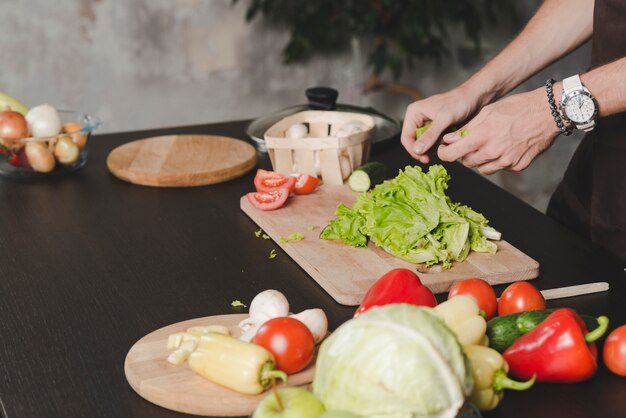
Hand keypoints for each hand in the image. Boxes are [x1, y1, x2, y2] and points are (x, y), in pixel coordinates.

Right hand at [401, 87, 478, 163]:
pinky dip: (441, 145)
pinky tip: (449, 141)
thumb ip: (430, 135)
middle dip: (426, 149)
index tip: (424, 159)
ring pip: (425, 145)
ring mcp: (427, 126)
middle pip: (415, 143)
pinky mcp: (436, 130)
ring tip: (447, 141)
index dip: (413, 150)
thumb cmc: (459, 102)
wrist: (475, 97)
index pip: (406, 138)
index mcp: (414, 113)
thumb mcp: (444, 119)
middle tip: (439, 152)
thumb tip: (417, 150)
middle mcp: (418, 119)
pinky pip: (434, 143)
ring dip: (435, 148)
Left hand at [437, 88, 560, 173]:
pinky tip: (505, 147)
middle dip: (464, 154)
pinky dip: (498, 161)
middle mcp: (492, 152)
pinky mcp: (518, 166)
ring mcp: (506, 161)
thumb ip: (466, 128)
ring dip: (480, 159)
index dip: (444, 153)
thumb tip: (448, 140)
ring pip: (482, 168)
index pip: (452, 154)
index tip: (443, 150)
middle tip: (470, 143)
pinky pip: (500, 168)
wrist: (548, 112)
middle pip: (467, 162)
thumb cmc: (517, 107)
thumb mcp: (488, 112)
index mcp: (482, 137)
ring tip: (489, 144)